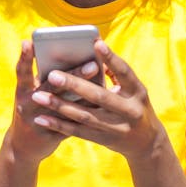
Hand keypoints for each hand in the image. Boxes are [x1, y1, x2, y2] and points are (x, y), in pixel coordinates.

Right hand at [4, 40, 92, 162]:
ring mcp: (38, 122)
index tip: (30, 41)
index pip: (22, 71)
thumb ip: (47, 79)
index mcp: (22, 91)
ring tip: (103, 89)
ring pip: (65, 107)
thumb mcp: (32, 94)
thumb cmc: (33, 110)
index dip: (26, 57)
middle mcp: (28, 105)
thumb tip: (74, 60)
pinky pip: (71, 123)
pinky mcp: (50, 136)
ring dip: (85, 96)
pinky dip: (86, 113)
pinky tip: (103, 107)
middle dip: (73, 75)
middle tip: (93, 64)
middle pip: (51, 87)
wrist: (23, 148)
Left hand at [30, 41, 167, 160]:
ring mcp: (117, 127)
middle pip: (100, 96)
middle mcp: (129, 110)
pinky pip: (78, 131)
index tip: (95, 43)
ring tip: (39, 96)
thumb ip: (117, 74)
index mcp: (138, 92)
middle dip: (75, 85)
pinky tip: (41, 118)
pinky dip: (59, 125)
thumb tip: (94, 53)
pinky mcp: (104, 139)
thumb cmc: (135, 107)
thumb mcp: (134, 91)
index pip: (125, 72)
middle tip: (52, 75)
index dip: (111, 58)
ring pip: (84, 116)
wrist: (147, 143)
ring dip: (59, 106)